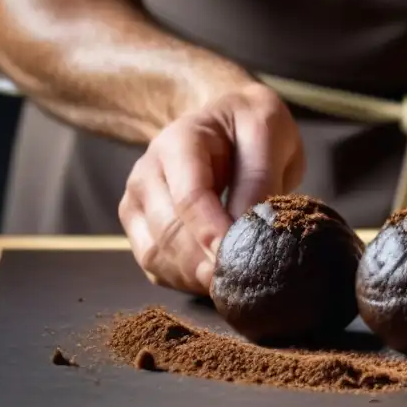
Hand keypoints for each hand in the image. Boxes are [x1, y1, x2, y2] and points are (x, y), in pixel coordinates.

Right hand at [118, 83, 303, 293]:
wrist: (223, 121)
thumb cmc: (249, 126)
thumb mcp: (268, 133)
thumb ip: (259, 178)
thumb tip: (251, 232)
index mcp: (180, 141)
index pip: (189, 197)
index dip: (212, 235)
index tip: (238, 262)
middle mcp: (148, 172)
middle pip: (168, 232)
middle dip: (205, 265)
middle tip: (241, 284)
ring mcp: (138, 202)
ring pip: (156, 255)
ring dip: (194, 278)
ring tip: (232, 286)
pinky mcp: (140, 227)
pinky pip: (155, 267)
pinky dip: (183, 282)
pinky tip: (213, 282)